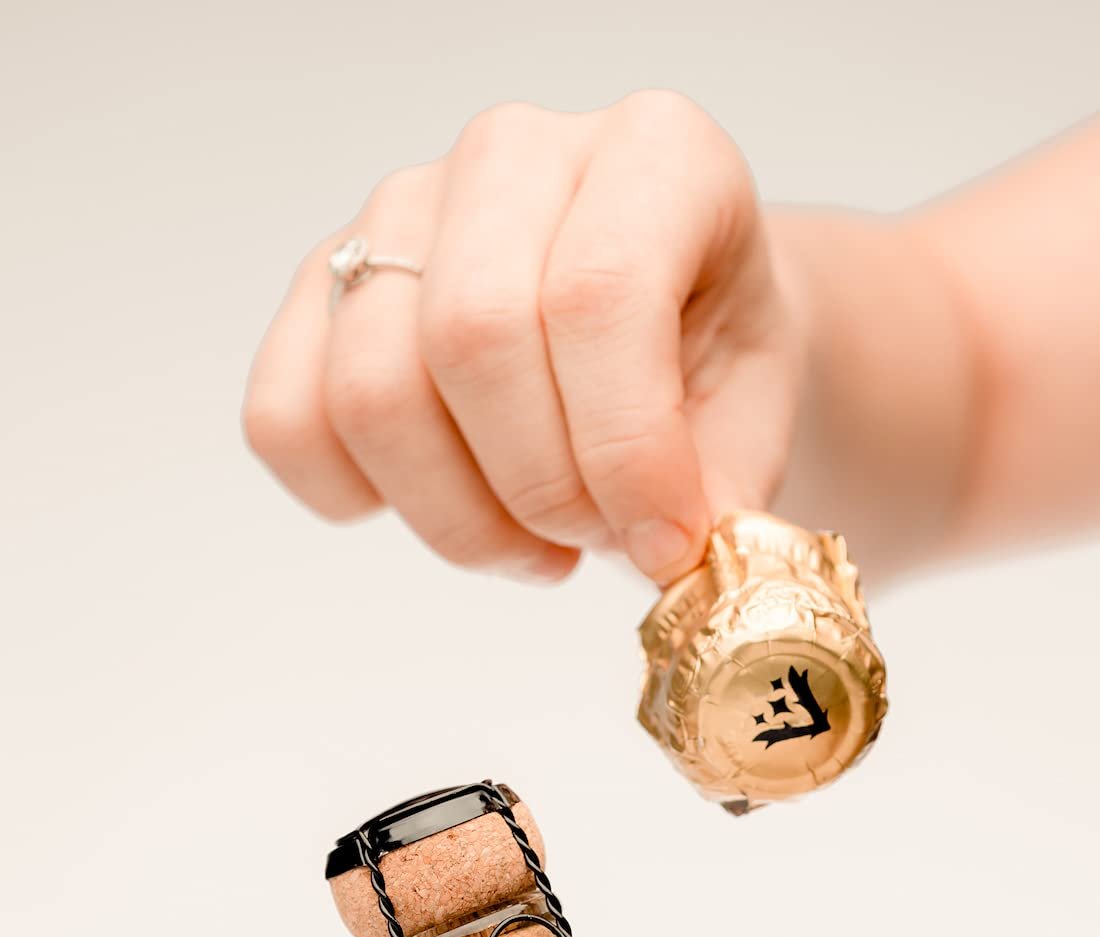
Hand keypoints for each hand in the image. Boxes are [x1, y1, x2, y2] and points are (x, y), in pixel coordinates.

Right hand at [243, 92, 802, 584]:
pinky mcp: (323, 286)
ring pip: (371, 392)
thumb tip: (670, 561)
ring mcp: (401, 212)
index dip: (624, 452)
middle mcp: (514, 155)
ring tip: (537, 544)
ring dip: (459, 518)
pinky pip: (286, 419)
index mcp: (654, 153)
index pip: (596, 294)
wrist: (670, 329)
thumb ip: (720, 488)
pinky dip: (357, 501)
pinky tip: (451, 507)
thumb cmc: (707, 364)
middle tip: (594, 540)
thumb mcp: (754, 416)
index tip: (665, 544)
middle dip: (540, 489)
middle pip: (470, 340)